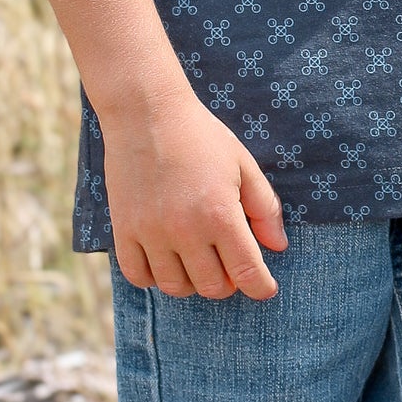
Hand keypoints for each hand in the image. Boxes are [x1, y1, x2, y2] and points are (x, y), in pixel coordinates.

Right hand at [101, 76, 288, 300]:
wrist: (146, 114)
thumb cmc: (201, 137)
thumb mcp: (243, 165)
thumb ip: (264, 208)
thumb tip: (277, 247)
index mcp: (220, 214)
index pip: (247, 273)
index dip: (261, 286)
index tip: (265, 287)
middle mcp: (185, 230)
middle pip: (212, 287)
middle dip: (228, 283)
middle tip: (229, 265)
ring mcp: (151, 233)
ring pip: (175, 287)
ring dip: (192, 281)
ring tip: (198, 260)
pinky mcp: (124, 230)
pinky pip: (138, 276)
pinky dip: (154, 277)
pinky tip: (165, 259)